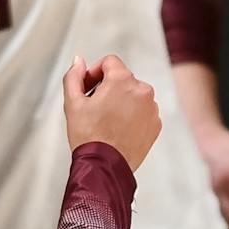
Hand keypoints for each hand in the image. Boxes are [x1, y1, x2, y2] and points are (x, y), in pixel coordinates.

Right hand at [60, 54, 160, 169]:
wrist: (105, 166)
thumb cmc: (88, 136)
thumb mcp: (73, 102)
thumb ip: (74, 76)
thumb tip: (78, 61)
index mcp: (122, 81)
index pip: (110, 62)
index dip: (95, 72)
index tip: (89, 88)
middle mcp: (142, 91)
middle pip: (123, 78)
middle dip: (108, 87)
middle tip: (95, 107)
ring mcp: (152, 108)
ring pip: (134, 95)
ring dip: (122, 101)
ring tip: (107, 121)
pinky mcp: (156, 124)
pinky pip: (143, 111)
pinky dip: (132, 116)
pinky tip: (118, 129)